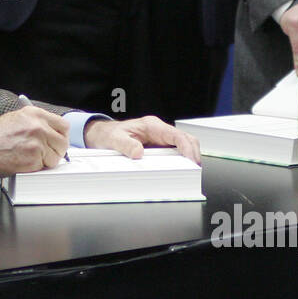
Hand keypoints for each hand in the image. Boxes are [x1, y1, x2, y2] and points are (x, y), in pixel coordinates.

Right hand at [0, 106, 68, 175]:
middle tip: (45, 154)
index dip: (60, 136)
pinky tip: (23, 162)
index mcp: (35, 114)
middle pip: (63, 142)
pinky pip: (44, 167)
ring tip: (29, 157)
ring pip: (56, 157)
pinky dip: (36, 168)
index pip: (63, 125)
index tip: (57, 141)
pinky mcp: (33, 160)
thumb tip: (51, 132)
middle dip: (56, 150)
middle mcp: (38, 127)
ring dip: (46, 161)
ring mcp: (37, 144)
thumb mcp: (16, 119)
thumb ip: (36, 123)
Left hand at [84, 116, 200, 163]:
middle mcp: (159, 131)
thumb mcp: (114, 139)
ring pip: (183, 146)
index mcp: (151, 126)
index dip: (187, 147)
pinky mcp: (159, 148)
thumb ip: (126, 145)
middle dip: (193, 153)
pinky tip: (180, 171)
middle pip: (186, 139)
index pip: (176, 134)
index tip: (191, 159)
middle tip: (195, 170)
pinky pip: (175, 153)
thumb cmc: (109, 134)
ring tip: (190, 172)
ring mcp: (160, 139)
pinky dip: (181, 161)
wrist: (103, 135)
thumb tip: (138, 153)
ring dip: (189, 158)